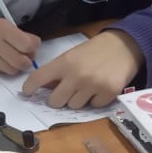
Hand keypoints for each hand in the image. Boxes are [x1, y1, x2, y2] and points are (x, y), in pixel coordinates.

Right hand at [0, 16, 40, 73]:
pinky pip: (2, 72)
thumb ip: (19, 35)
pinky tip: (1, 61)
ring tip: (12, 59)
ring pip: (13, 70)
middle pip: (22, 61)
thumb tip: (35, 47)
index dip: (33, 48)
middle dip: (27, 61)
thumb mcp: (3, 25)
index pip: (28, 44)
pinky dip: (5, 68)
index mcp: (3, 29)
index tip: (30, 47)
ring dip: (16, 67)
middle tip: (24, 57)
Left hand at [22, 30, 143, 108]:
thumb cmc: (95, 50)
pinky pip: (94, 106)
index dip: (29, 88)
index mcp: (64, 63)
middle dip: (57, 99)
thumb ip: (58, 71)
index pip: (38, 78)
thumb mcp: (72, 55)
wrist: (125, 45)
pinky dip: (95, 100)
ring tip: (86, 87)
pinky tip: (99, 89)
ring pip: (74, 106)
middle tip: (64, 93)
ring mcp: (92, 85)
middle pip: (55, 101)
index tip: (27, 93)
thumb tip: (43, 88)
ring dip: (77, 100)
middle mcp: (76, 76)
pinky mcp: (108, 93)